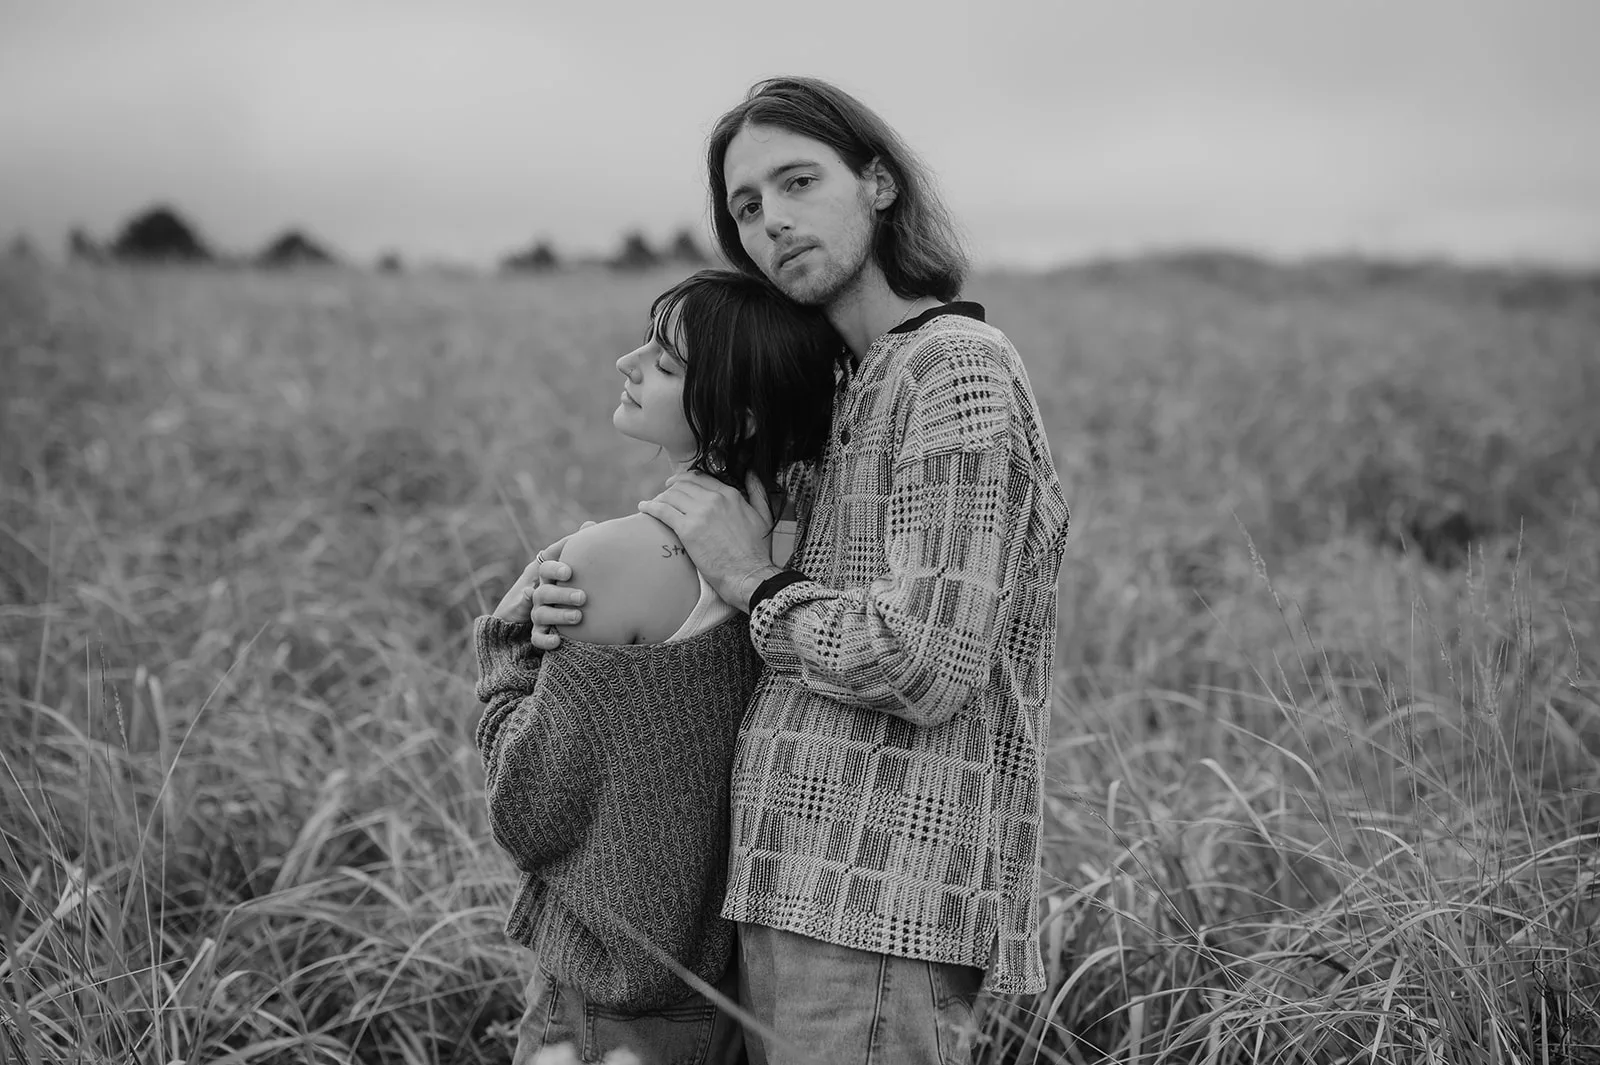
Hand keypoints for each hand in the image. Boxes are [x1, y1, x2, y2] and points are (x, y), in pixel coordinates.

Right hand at [491, 525, 592, 648]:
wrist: (531, 617)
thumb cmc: (560, 586)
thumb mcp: (568, 569)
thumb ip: (576, 549)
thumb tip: (590, 524)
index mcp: (545, 574)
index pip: (546, 566)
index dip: (555, 569)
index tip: (569, 572)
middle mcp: (538, 591)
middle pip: (544, 591)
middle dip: (562, 594)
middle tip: (583, 598)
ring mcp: (534, 612)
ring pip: (541, 614)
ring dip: (559, 615)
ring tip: (578, 617)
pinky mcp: (533, 632)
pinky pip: (536, 638)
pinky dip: (545, 640)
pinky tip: (558, 641)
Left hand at [638, 470, 775, 607]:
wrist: (749, 574)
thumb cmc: (756, 551)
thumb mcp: (763, 515)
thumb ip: (757, 491)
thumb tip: (752, 473)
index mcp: (730, 494)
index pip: (701, 478)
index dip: (685, 480)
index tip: (678, 485)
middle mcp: (714, 499)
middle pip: (683, 485)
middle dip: (671, 488)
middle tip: (664, 495)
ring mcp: (700, 513)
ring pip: (671, 495)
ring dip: (660, 498)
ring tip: (653, 504)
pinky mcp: (687, 529)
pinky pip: (662, 510)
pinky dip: (650, 507)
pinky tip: (644, 507)